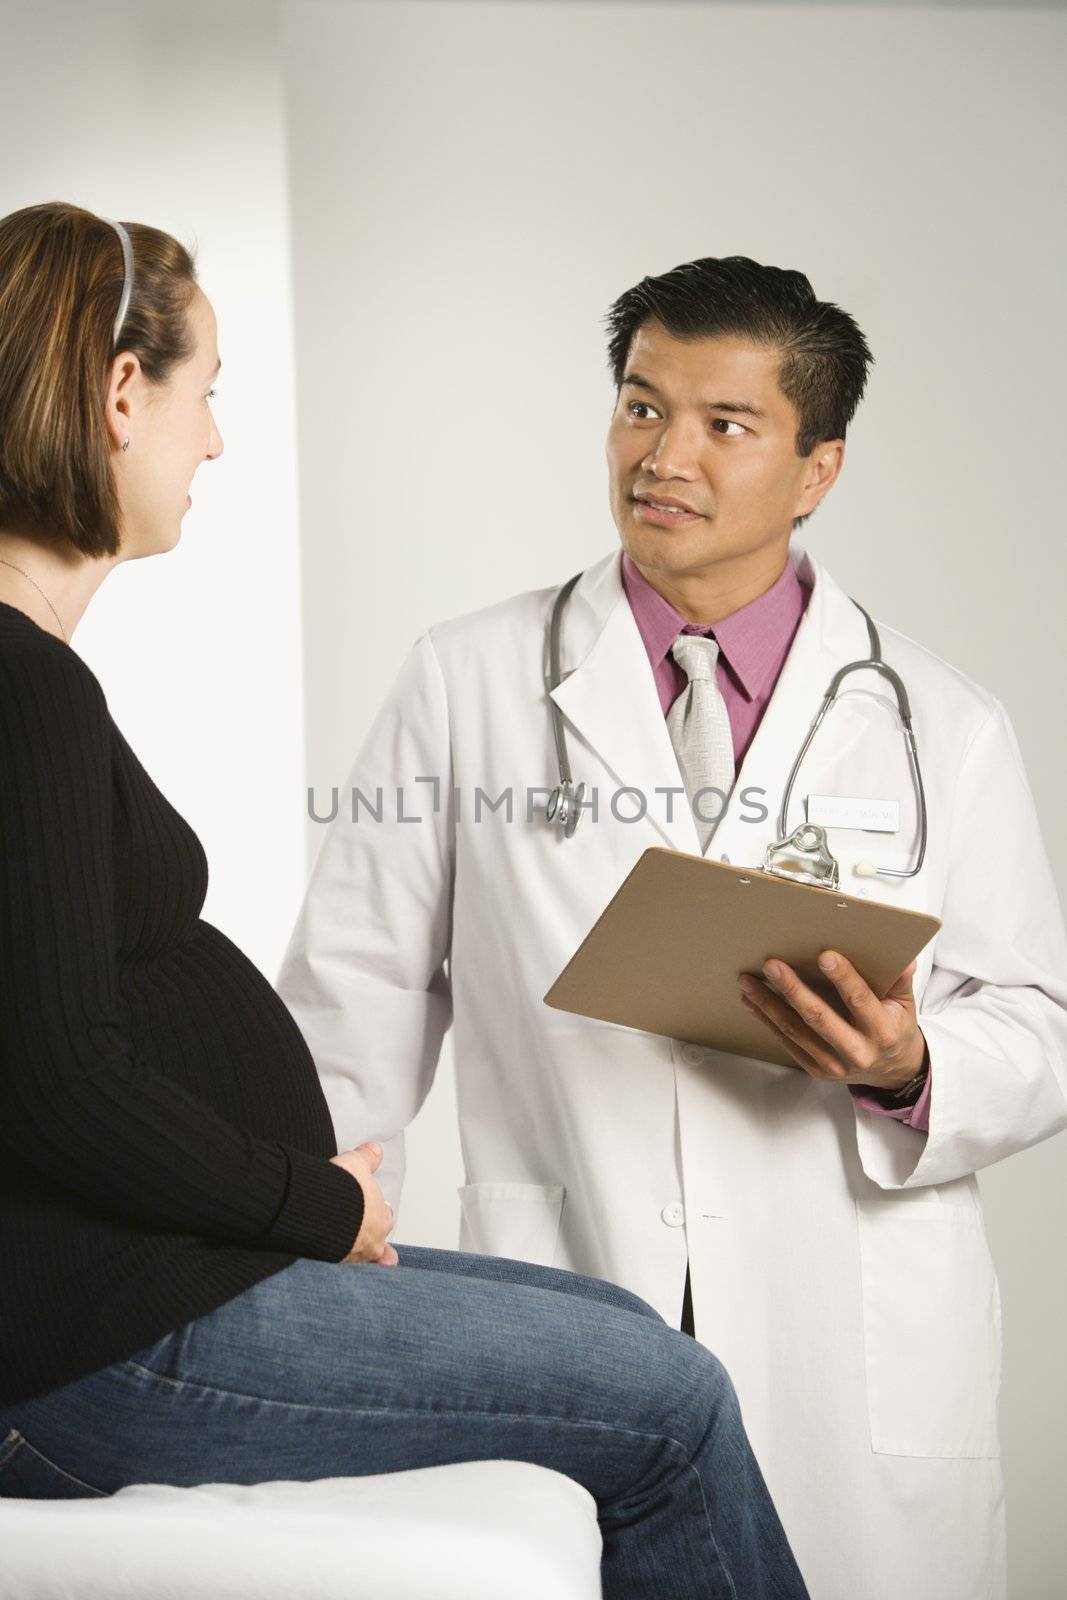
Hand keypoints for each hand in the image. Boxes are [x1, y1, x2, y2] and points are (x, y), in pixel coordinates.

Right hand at [329, 1141, 398, 1265]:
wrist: (317, 1206)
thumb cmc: (341, 1189)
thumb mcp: (357, 1163)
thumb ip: (367, 1157)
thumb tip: (375, 1150)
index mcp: (381, 1219)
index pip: (385, 1219)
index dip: (377, 1213)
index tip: (369, 1210)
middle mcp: (370, 1242)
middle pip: (375, 1246)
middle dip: (369, 1240)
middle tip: (360, 1235)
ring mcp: (351, 1256)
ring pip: (356, 1258)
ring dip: (351, 1252)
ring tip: (344, 1248)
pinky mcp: (330, 1263)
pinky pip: (335, 1265)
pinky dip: (332, 1259)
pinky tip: (325, 1256)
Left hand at [737, 951, 926, 1092]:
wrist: (892, 1072)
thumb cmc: (895, 1028)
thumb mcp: (906, 1005)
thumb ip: (900, 980)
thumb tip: (904, 956)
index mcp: (883, 1031)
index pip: (861, 1001)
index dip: (844, 978)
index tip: (824, 955)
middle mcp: (858, 1051)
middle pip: (819, 1018)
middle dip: (793, 989)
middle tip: (772, 965)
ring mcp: (835, 1065)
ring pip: (796, 1031)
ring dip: (769, 1004)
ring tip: (749, 981)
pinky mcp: (817, 1071)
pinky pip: (787, 1043)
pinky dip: (767, 1021)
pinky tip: (753, 1001)